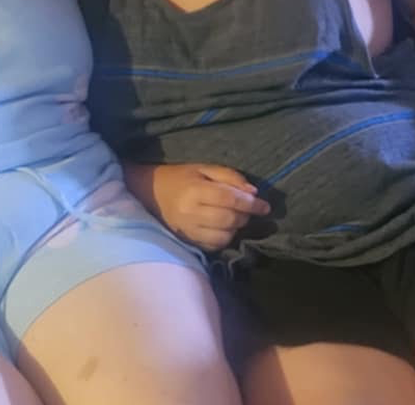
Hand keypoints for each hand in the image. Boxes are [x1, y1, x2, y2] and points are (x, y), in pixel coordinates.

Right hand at [126, 162, 269, 250]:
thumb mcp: (203, 168)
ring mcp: (188, 230)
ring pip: (224, 236)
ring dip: (235, 228)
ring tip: (234, 218)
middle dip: (245, 215)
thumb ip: (229, 177)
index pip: (229, 199)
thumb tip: (253, 192)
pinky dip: (224, 238)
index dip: (251, 204)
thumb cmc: (179, 177)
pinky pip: (214, 246)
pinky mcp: (187, 241)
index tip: (265, 206)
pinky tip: (222, 228)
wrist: (149, 192)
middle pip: (229, 219)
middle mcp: (190, 212)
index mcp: (194, 190)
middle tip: (248, 209)